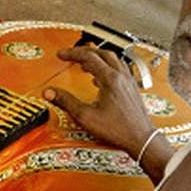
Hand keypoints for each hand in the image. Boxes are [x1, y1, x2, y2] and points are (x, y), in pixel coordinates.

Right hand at [43, 45, 155, 159]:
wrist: (140, 138)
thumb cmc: (119, 129)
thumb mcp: (86, 116)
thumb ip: (66, 102)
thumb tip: (50, 92)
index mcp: (110, 79)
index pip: (88, 57)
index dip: (72, 54)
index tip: (62, 55)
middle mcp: (121, 77)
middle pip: (102, 53)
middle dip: (84, 52)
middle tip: (72, 55)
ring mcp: (129, 82)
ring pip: (113, 59)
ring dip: (97, 58)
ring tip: (85, 62)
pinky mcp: (132, 89)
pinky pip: (119, 69)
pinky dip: (107, 67)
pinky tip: (101, 77)